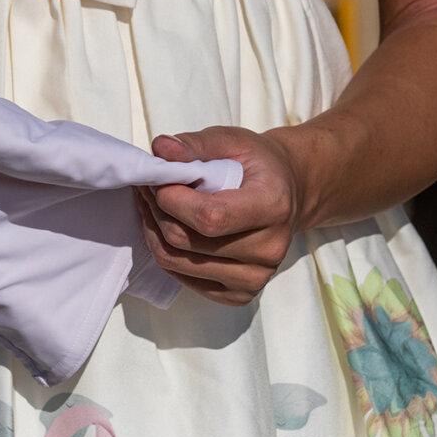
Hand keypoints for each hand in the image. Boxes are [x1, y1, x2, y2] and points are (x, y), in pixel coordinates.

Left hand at [136, 126, 306, 305]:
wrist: (286, 194)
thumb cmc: (256, 165)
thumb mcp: (231, 141)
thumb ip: (195, 145)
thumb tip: (160, 149)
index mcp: (272, 206)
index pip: (210, 217)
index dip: (172, 199)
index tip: (159, 179)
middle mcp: (269, 249)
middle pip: (186, 242)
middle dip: (157, 211)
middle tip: (149, 187)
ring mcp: (256, 277)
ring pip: (177, 262)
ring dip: (154, 231)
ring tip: (154, 204)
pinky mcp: (240, 295)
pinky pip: (183, 279)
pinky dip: (166, 252)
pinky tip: (168, 227)